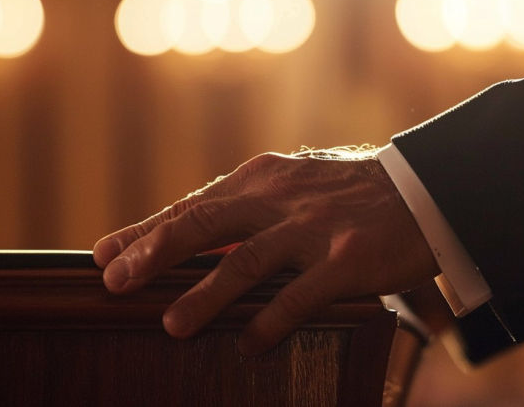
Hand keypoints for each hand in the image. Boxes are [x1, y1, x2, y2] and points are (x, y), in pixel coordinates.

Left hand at [93, 148, 437, 354]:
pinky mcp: (345, 260)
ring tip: (172, 324)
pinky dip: (268, 322)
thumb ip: (245, 206)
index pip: (193, 206)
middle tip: (116, 281)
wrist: (418, 191)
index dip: (146, 230)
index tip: (105, 253)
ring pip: (245, 262)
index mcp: (262, 178)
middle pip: (205, 224)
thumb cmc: (345, 194)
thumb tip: (191, 236)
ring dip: (205, 295)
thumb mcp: (291, 185)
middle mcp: (280, 198)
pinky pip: (298, 296)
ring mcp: (312, 228)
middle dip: (155, 253)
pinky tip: (248, 345)